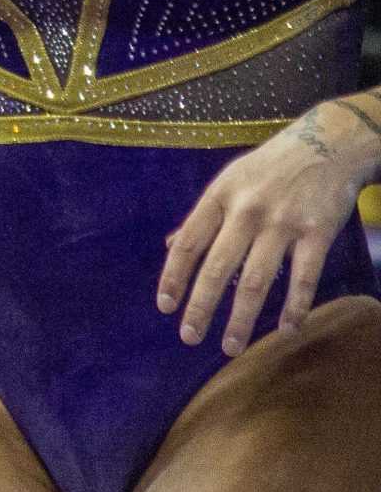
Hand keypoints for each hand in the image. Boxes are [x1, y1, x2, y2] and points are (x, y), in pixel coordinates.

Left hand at [158, 97, 380, 355]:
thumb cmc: (269, 168)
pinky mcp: (318, 232)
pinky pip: (304, 278)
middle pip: (218, 267)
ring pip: (257, 280)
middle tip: (188, 337)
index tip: (164, 306)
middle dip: (201, 306)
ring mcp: (283, 223)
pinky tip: (285, 330)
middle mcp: (247, 211)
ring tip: (229, 346)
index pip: (189, 243)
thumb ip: (202, 217)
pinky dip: (294, 307)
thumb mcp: (228, 182)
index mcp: (219, 196)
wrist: (326, 144)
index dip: (174, 276)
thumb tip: (171, 247)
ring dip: (241, 318)